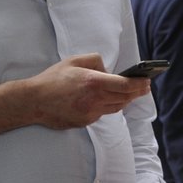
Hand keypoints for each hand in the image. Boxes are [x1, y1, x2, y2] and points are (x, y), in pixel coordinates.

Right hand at [29, 53, 150, 129]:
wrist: (35, 101)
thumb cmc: (53, 79)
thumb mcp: (74, 60)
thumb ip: (95, 61)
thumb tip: (108, 70)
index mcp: (93, 82)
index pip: (124, 85)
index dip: (139, 84)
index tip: (147, 81)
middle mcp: (94, 99)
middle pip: (124, 98)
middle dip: (137, 92)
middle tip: (145, 87)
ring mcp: (90, 113)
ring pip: (116, 107)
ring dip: (125, 100)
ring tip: (130, 93)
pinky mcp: (86, 121)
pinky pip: (103, 113)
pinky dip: (107, 106)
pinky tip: (106, 100)